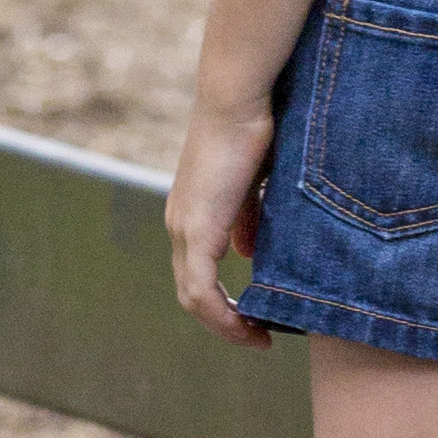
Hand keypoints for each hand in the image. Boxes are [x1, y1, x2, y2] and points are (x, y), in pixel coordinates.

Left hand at [167, 96, 274, 345]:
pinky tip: (251, 326)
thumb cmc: (252, 127)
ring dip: (225, 325)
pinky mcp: (197, 228)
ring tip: (258, 338)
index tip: (255, 316)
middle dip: (224, 321)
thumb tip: (246, 254)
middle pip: (190, 293)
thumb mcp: (253, 183)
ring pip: (192, 298)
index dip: (222, 301)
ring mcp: (184, 227)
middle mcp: (179, 224)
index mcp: (190, 212)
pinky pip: (202, 290)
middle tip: (258, 335)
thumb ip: (247, 219)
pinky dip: (223, 315)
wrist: (237, 99)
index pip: (196, 273)